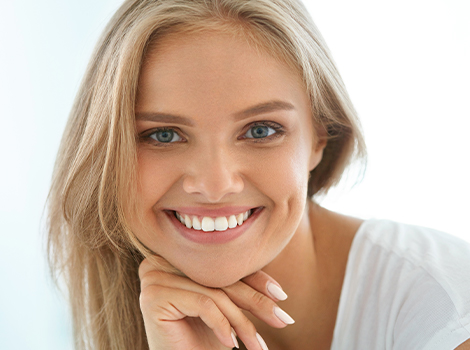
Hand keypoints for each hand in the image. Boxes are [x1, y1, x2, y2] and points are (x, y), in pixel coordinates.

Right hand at [138, 255, 292, 349]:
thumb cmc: (201, 337)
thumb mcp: (227, 306)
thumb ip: (241, 283)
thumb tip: (279, 291)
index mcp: (175, 256)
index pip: (222, 265)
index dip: (255, 280)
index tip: (282, 296)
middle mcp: (159, 261)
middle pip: (219, 278)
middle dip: (255, 302)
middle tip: (283, 319)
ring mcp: (153, 277)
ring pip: (215, 293)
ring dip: (241, 322)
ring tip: (256, 345)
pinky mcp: (154, 297)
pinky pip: (203, 305)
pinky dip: (222, 326)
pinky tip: (230, 345)